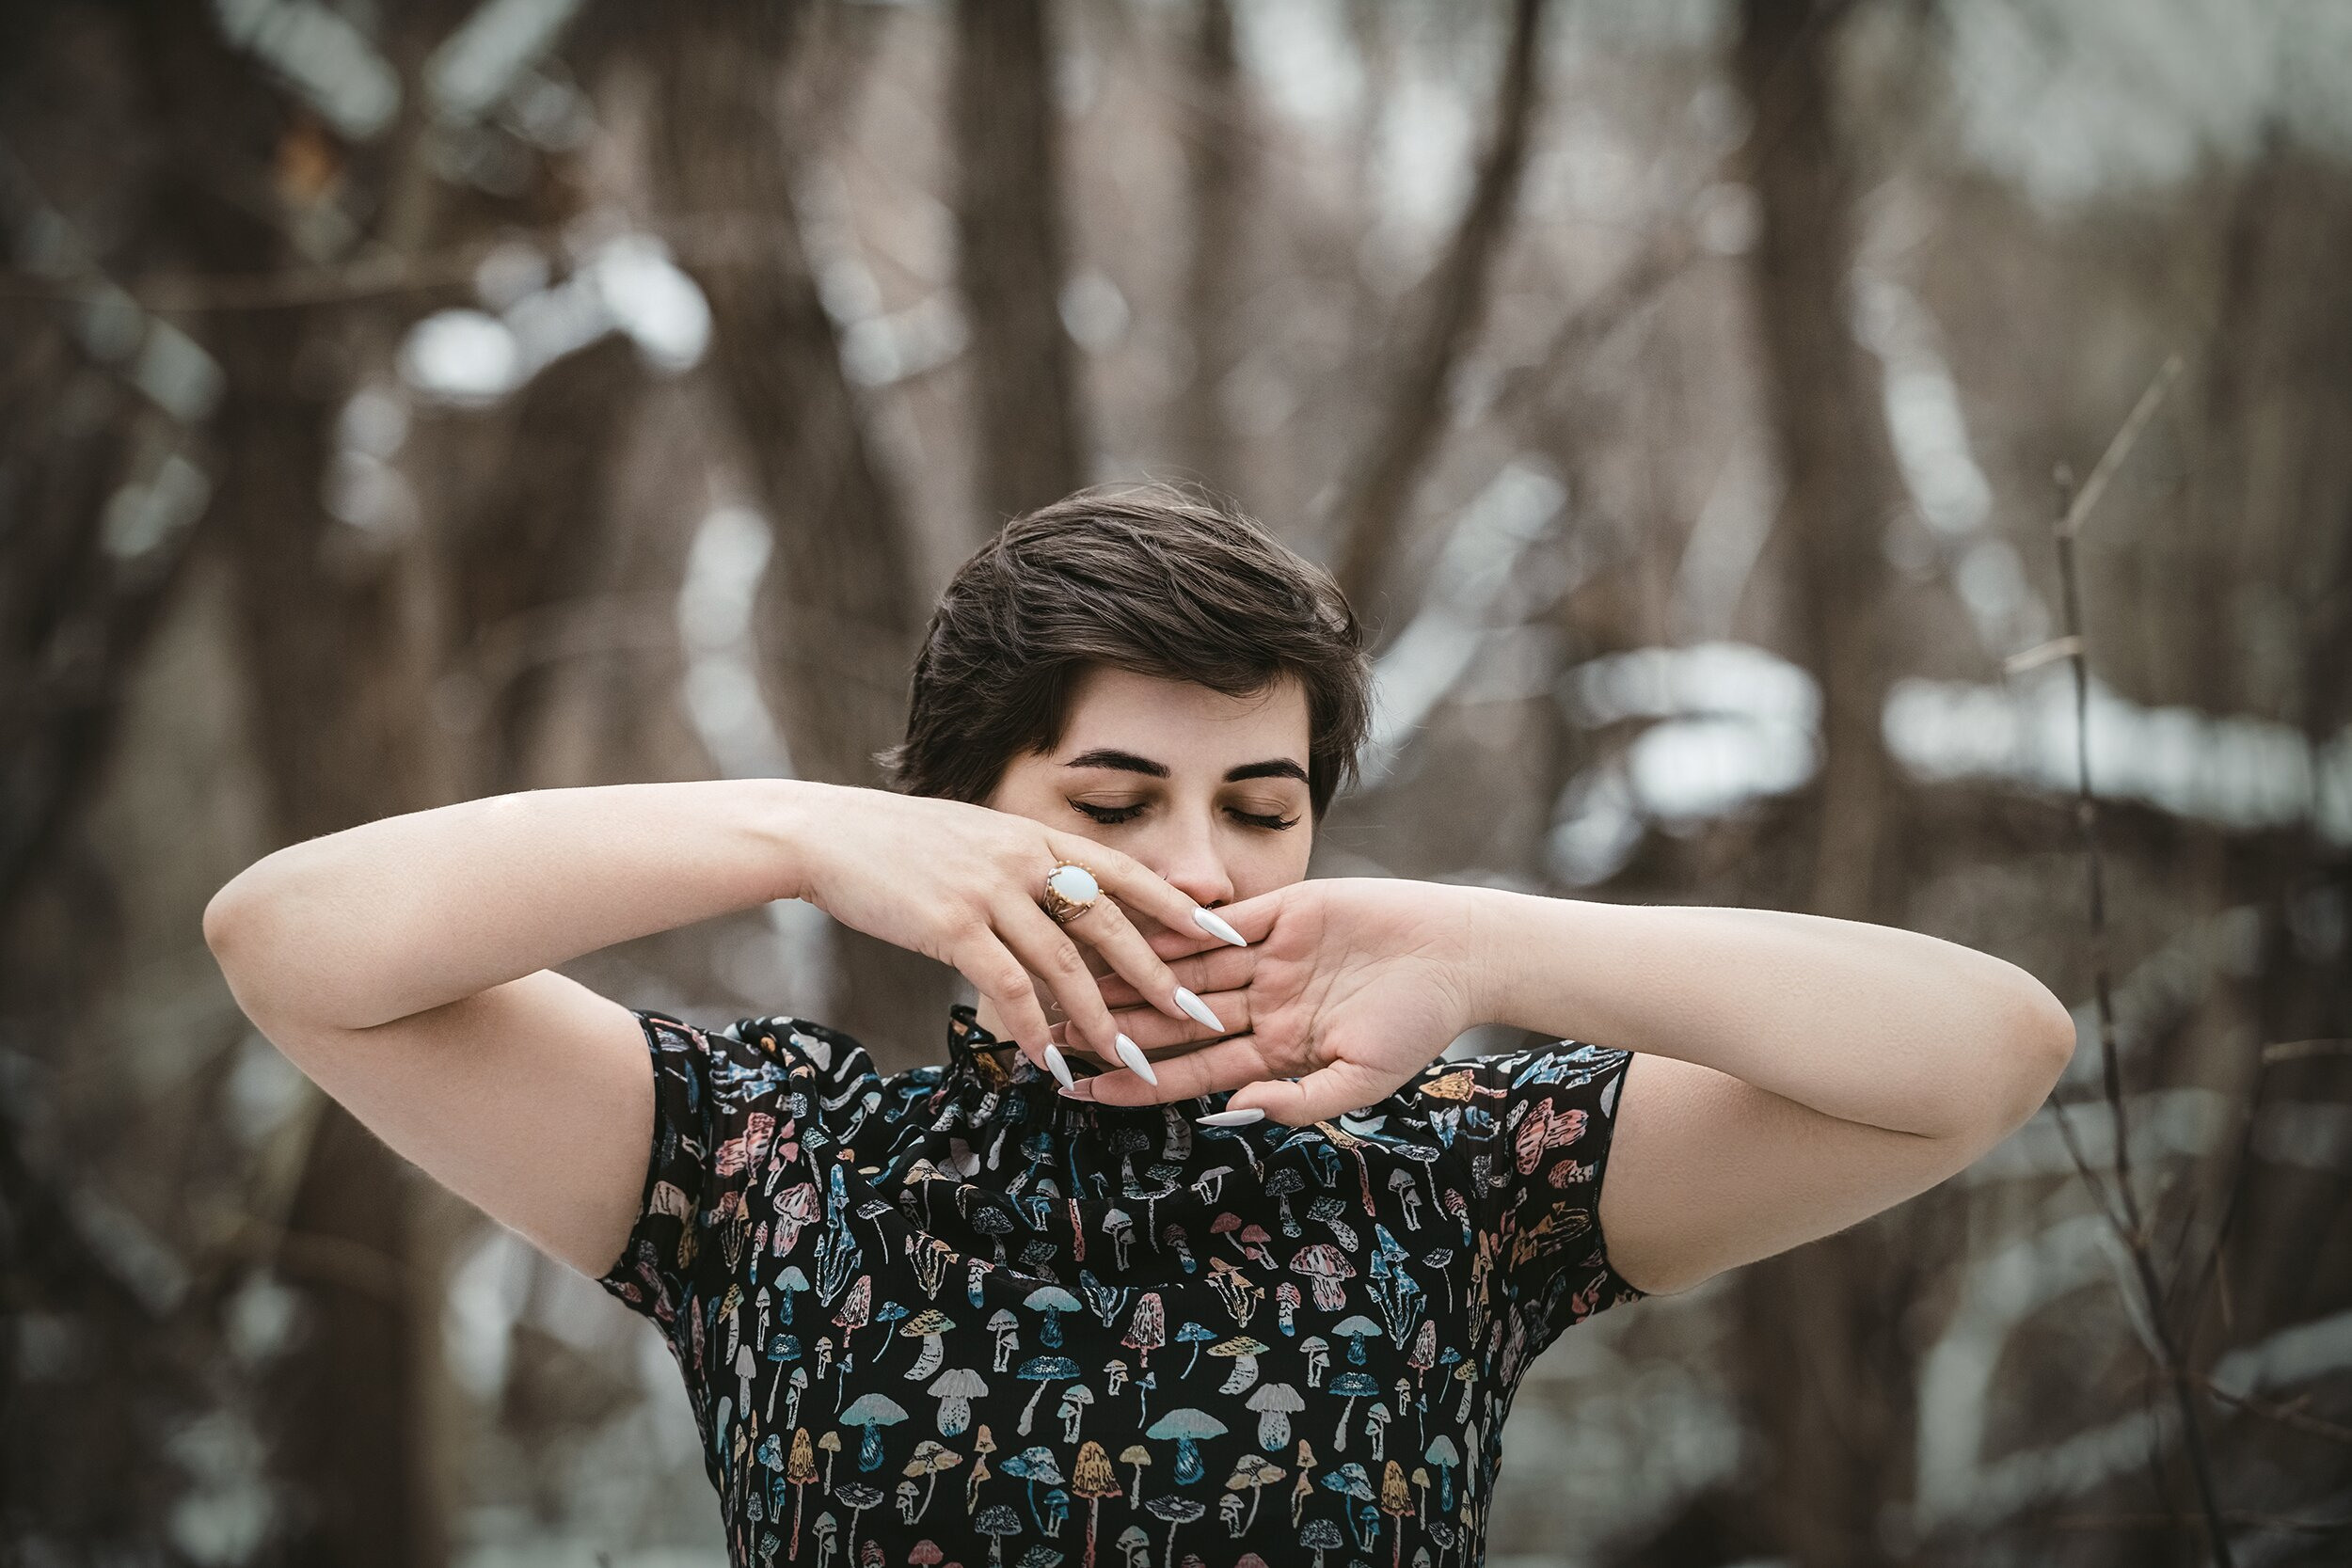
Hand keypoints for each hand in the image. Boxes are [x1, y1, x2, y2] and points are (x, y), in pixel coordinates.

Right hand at [779, 783, 1245, 1072]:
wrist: (828, 834)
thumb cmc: (902, 846)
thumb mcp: (979, 840)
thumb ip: (1027, 870)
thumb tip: (1066, 912)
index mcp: (1038, 835)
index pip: (1127, 872)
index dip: (1179, 907)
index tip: (1225, 937)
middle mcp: (1024, 858)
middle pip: (1112, 923)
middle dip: (1160, 977)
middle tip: (1200, 1018)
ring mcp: (990, 891)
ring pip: (1066, 964)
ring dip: (1102, 1019)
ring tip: (1133, 1060)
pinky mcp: (951, 926)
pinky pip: (1007, 988)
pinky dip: (1034, 1030)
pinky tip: (1050, 1062)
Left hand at [1050, 878, 1492, 1123]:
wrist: (1459, 954)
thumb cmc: (1419, 1025)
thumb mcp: (1362, 1079)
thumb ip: (1297, 1101)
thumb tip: (1232, 1115)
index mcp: (1273, 1052)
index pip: (1187, 1070)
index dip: (1132, 1080)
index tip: (1078, 1088)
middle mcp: (1259, 1005)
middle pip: (1171, 1019)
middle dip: (1112, 1025)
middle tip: (1048, 1028)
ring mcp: (1266, 958)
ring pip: (1182, 967)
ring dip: (1129, 972)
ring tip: (1068, 975)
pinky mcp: (1281, 912)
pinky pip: (1218, 921)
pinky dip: (1173, 925)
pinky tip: (1124, 925)